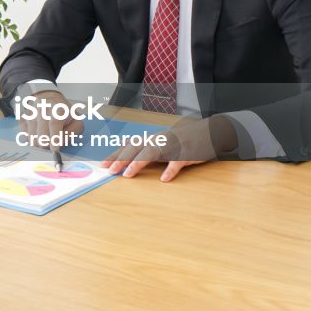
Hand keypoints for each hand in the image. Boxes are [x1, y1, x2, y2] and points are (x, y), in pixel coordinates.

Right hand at [17, 89, 84, 148]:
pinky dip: (33, 140)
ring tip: (47, 136)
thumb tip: (61, 141)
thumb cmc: (64, 114)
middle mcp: (42, 109)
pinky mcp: (22, 120)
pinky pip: (26, 137)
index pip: (54, 123)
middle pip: (42, 136)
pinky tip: (38, 133)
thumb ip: (73, 132)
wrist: (48, 100)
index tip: (55, 150)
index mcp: (57, 108)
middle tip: (54, 142)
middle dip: (49, 145)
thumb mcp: (76, 121)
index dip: (55, 138)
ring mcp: (30, 114)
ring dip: (41, 143)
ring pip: (33, 139)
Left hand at [100, 116, 221, 181]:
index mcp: (151, 139)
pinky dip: (170, 169)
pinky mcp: (187, 154)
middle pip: (136, 148)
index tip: (102, 165)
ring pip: (152, 152)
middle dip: (121, 159)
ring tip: (128, 175)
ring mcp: (172, 146)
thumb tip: (124, 150)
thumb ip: (144, 147)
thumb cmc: (181, 140)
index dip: (115, 155)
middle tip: (110, 171)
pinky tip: (164, 179)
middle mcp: (158, 140)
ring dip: (138, 163)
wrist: (208, 132)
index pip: (128, 146)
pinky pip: (177, 162)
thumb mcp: (160, 142)